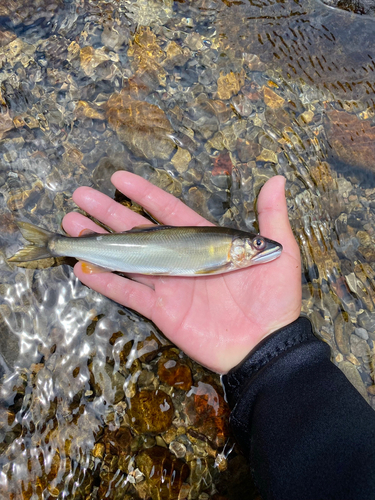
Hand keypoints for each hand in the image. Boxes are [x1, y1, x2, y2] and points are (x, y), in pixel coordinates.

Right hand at [63, 172, 300, 372]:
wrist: (265, 345)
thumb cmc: (273, 298)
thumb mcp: (278, 252)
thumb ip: (271, 216)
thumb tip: (278, 178)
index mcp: (202, 240)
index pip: (166, 209)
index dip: (142, 193)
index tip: (118, 178)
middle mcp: (179, 258)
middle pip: (137, 231)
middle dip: (108, 213)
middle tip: (79, 197)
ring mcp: (168, 284)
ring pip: (127, 259)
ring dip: (99, 244)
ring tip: (71, 227)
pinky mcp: (162, 311)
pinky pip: (129, 293)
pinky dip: (107, 282)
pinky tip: (85, 268)